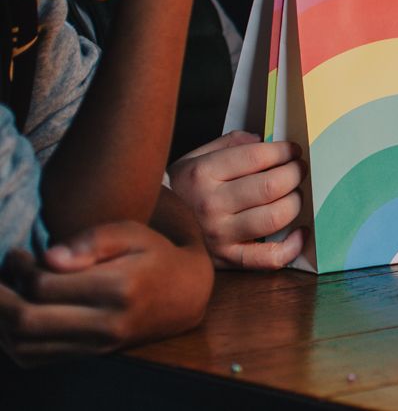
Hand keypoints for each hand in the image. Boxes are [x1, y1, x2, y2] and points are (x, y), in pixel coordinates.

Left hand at [0, 221, 212, 364]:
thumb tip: (48, 257)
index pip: (44, 286)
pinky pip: (35, 358)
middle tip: (2, 275)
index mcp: (118, 288)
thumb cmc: (154, 255)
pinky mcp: (90, 356)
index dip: (19, 268)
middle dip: (1, 297)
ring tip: (6, 294)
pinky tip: (14, 317)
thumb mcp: (133, 233)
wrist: (184, 294)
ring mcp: (97, 345)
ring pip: (25, 345)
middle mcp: (106, 324)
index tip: (16, 253)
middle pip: (27, 320)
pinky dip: (12, 341)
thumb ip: (92, 240)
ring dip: (2, 321)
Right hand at [168, 131, 303, 269]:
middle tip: (298, 169)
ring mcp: (219, 235)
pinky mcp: (226, 259)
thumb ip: (228, 143)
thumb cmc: (179, 190)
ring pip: (275, 217)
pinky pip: (268, 258)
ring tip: (294, 194)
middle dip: (295, 173)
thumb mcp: (193, 158)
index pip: (258, 156)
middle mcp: (211, 205)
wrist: (148, 229)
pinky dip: (292, 246)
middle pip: (272, 186)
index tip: (293, 150)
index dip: (284, 151)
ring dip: (295, 202)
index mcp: (202, 174)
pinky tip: (300, 231)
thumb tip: (262, 140)